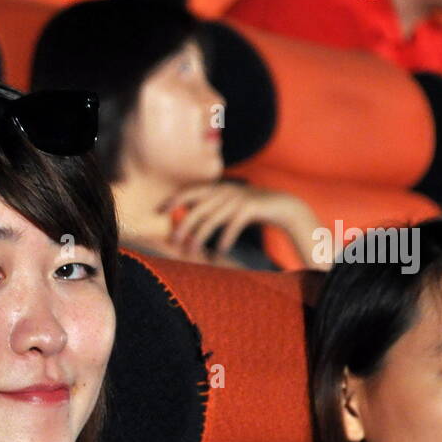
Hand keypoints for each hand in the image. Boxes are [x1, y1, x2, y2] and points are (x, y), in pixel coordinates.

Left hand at [165, 182, 311, 261]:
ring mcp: (237, 198)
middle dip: (183, 227)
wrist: (282, 206)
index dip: (173, 200)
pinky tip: (218, 254)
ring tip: (192, 253)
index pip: (190, 192)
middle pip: (197, 210)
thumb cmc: (249, 210)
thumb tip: (186, 218)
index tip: (158, 211)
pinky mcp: (250, 207)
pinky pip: (232, 226)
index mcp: (218, 188)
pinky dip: (224, 241)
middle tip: (173, 243)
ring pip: (212, 220)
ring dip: (199, 238)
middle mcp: (225, 190)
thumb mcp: (227, 205)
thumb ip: (209, 208)